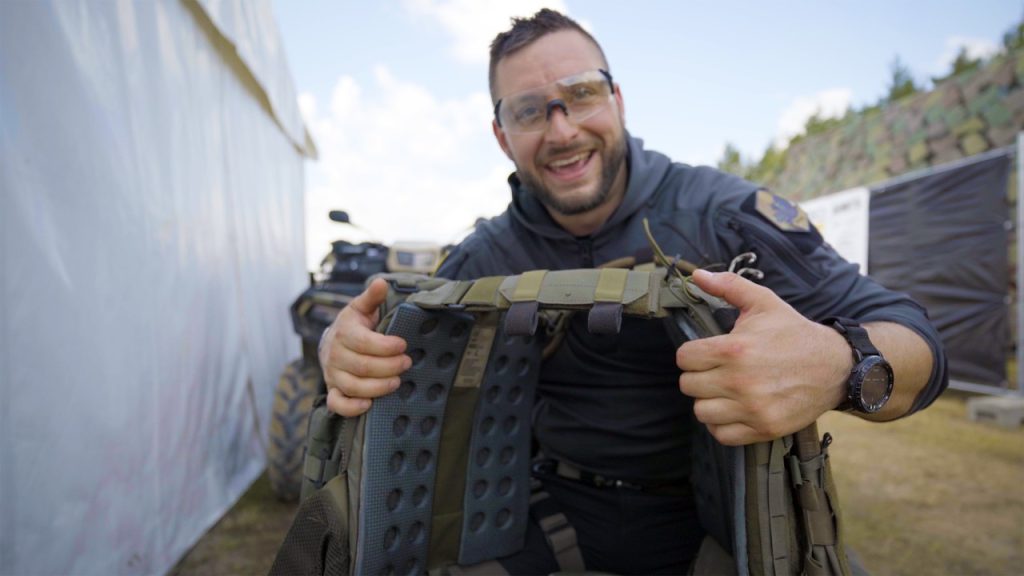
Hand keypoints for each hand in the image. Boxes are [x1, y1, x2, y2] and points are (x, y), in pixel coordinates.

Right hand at [320, 278, 411, 416]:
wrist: (331, 343)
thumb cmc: (353, 326)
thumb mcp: (360, 309)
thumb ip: (372, 298)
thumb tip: (382, 282)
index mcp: (343, 332)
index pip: (364, 342)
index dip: (386, 346)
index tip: (403, 345)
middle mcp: (335, 355)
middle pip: (363, 366)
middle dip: (389, 366)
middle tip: (407, 363)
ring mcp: (332, 375)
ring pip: (353, 386)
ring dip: (379, 387)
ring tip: (397, 382)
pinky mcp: (333, 391)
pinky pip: (338, 404)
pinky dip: (352, 407)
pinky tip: (370, 404)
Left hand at [676, 270, 850, 444]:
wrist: (835, 366)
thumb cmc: (794, 333)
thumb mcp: (763, 302)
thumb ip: (728, 286)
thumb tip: (696, 275)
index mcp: (734, 349)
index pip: (683, 358)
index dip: (691, 353)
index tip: (705, 352)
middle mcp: (739, 381)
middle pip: (688, 385)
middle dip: (699, 375)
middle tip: (716, 370)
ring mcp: (752, 408)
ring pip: (701, 412)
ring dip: (708, 401)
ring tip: (723, 390)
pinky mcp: (763, 428)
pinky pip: (722, 435)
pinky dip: (722, 425)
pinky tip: (732, 409)